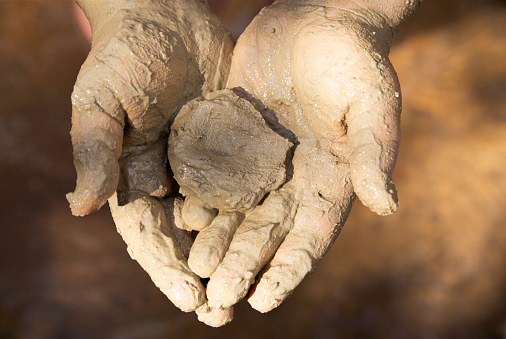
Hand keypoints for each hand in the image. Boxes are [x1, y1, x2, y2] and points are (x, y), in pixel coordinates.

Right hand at [66, 0, 233, 324]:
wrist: (164, 17)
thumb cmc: (122, 56)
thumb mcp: (102, 101)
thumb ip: (94, 151)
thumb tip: (80, 208)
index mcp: (131, 177)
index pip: (148, 235)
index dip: (166, 269)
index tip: (190, 300)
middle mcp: (167, 178)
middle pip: (184, 238)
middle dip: (201, 276)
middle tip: (222, 313)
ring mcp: (200, 164)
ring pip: (217, 219)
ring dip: (231, 254)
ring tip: (251, 289)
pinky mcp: (229, 144)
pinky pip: (242, 182)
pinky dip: (253, 211)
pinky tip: (273, 237)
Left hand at [199, 0, 405, 311]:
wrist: (317, 17)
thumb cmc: (354, 60)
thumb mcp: (371, 104)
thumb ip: (376, 154)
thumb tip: (387, 206)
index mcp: (329, 182)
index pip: (308, 238)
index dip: (287, 271)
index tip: (262, 301)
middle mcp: (293, 180)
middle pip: (266, 233)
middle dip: (243, 265)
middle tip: (217, 297)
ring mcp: (261, 161)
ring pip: (237, 210)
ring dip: (217, 240)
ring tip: (196, 267)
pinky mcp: (234, 137)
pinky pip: (215, 173)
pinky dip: (201, 196)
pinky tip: (182, 215)